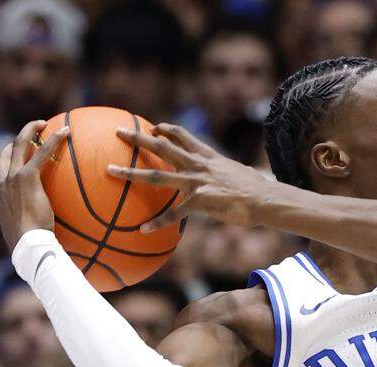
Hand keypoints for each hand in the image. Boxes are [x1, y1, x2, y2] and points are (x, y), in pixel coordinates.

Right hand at [0, 120, 70, 249]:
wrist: (28, 245)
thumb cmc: (31, 246)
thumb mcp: (26, 235)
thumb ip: (31, 227)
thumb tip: (48, 235)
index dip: (9, 165)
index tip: (21, 161)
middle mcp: (0, 184)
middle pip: (4, 153)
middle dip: (17, 139)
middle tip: (31, 132)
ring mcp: (11, 179)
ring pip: (18, 145)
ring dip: (29, 131)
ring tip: (43, 123)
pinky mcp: (26, 177)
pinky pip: (40, 152)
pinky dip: (52, 140)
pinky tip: (65, 132)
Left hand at [107, 124, 276, 230]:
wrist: (266, 199)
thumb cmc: (257, 190)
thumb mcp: (240, 173)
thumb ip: (229, 172)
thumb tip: (237, 175)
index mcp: (208, 157)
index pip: (182, 136)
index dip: (166, 129)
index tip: (153, 127)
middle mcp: (198, 165)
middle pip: (162, 146)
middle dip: (138, 138)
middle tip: (118, 131)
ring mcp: (197, 182)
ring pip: (157, 174)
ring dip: (131, 172)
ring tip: (111, 170)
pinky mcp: (200, 201)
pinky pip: (173, 212)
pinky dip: (158, 221)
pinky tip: (144, 229)